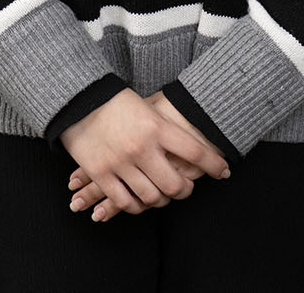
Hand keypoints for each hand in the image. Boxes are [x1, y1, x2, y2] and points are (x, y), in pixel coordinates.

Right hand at [63, 90, 229, 220]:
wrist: (79, 99)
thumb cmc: (117, 102)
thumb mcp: (148, 110)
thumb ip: (167, 130)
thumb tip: (193, 148)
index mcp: (157, 127)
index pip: (195, 152)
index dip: (214, 165)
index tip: (224, 171)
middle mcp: (141, 147)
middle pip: (175, 185)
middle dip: (186, 191)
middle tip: (187, 188)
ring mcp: (120, 163)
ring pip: (150, 197)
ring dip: (160, 200)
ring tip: (163, 196)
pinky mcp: (101, 173)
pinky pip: (124, 201)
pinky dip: (135, 205)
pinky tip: (139, 201)